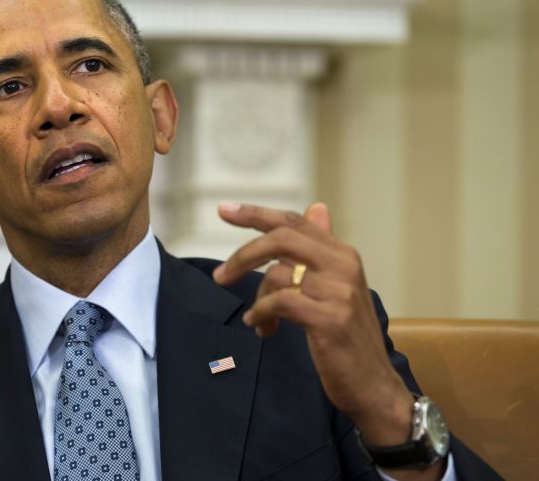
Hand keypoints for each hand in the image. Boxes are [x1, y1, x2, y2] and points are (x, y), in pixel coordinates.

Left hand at [212, 202, 414, 447]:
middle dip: (243, 254)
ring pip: (277, 274)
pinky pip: (280, 303)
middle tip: (219, 276)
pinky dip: (262, 314)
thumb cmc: (348, 337)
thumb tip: (316, 207)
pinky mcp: (330, 319)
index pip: (294, 222)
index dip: (256, 213)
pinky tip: (261, 328)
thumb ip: (321, 249)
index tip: (224, 210)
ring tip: (258, 321)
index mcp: (342, 255)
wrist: (373, 386)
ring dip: (257, 299)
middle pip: (281, 238)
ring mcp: (339, 292)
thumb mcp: (337, 287)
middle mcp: (344, 266)